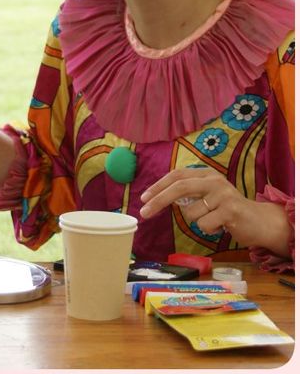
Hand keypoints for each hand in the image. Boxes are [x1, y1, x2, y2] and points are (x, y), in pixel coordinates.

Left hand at [139, 166, 284, 250]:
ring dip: (196, 222)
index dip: (158, 186)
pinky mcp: (231, 211)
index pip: (176, 176)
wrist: (259, 221)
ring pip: (190, 213)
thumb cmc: (227, 210)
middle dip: (158, 200)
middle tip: (144, 213)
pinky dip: (208, 230)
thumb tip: (157, 196)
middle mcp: (215, 180)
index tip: (143, 198)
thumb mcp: (207, 195)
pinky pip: (204, 225)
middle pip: (179, 187)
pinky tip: (221, 226)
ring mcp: (224, 195)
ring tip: (212, 220)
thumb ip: (187, 193)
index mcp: (206, 174)